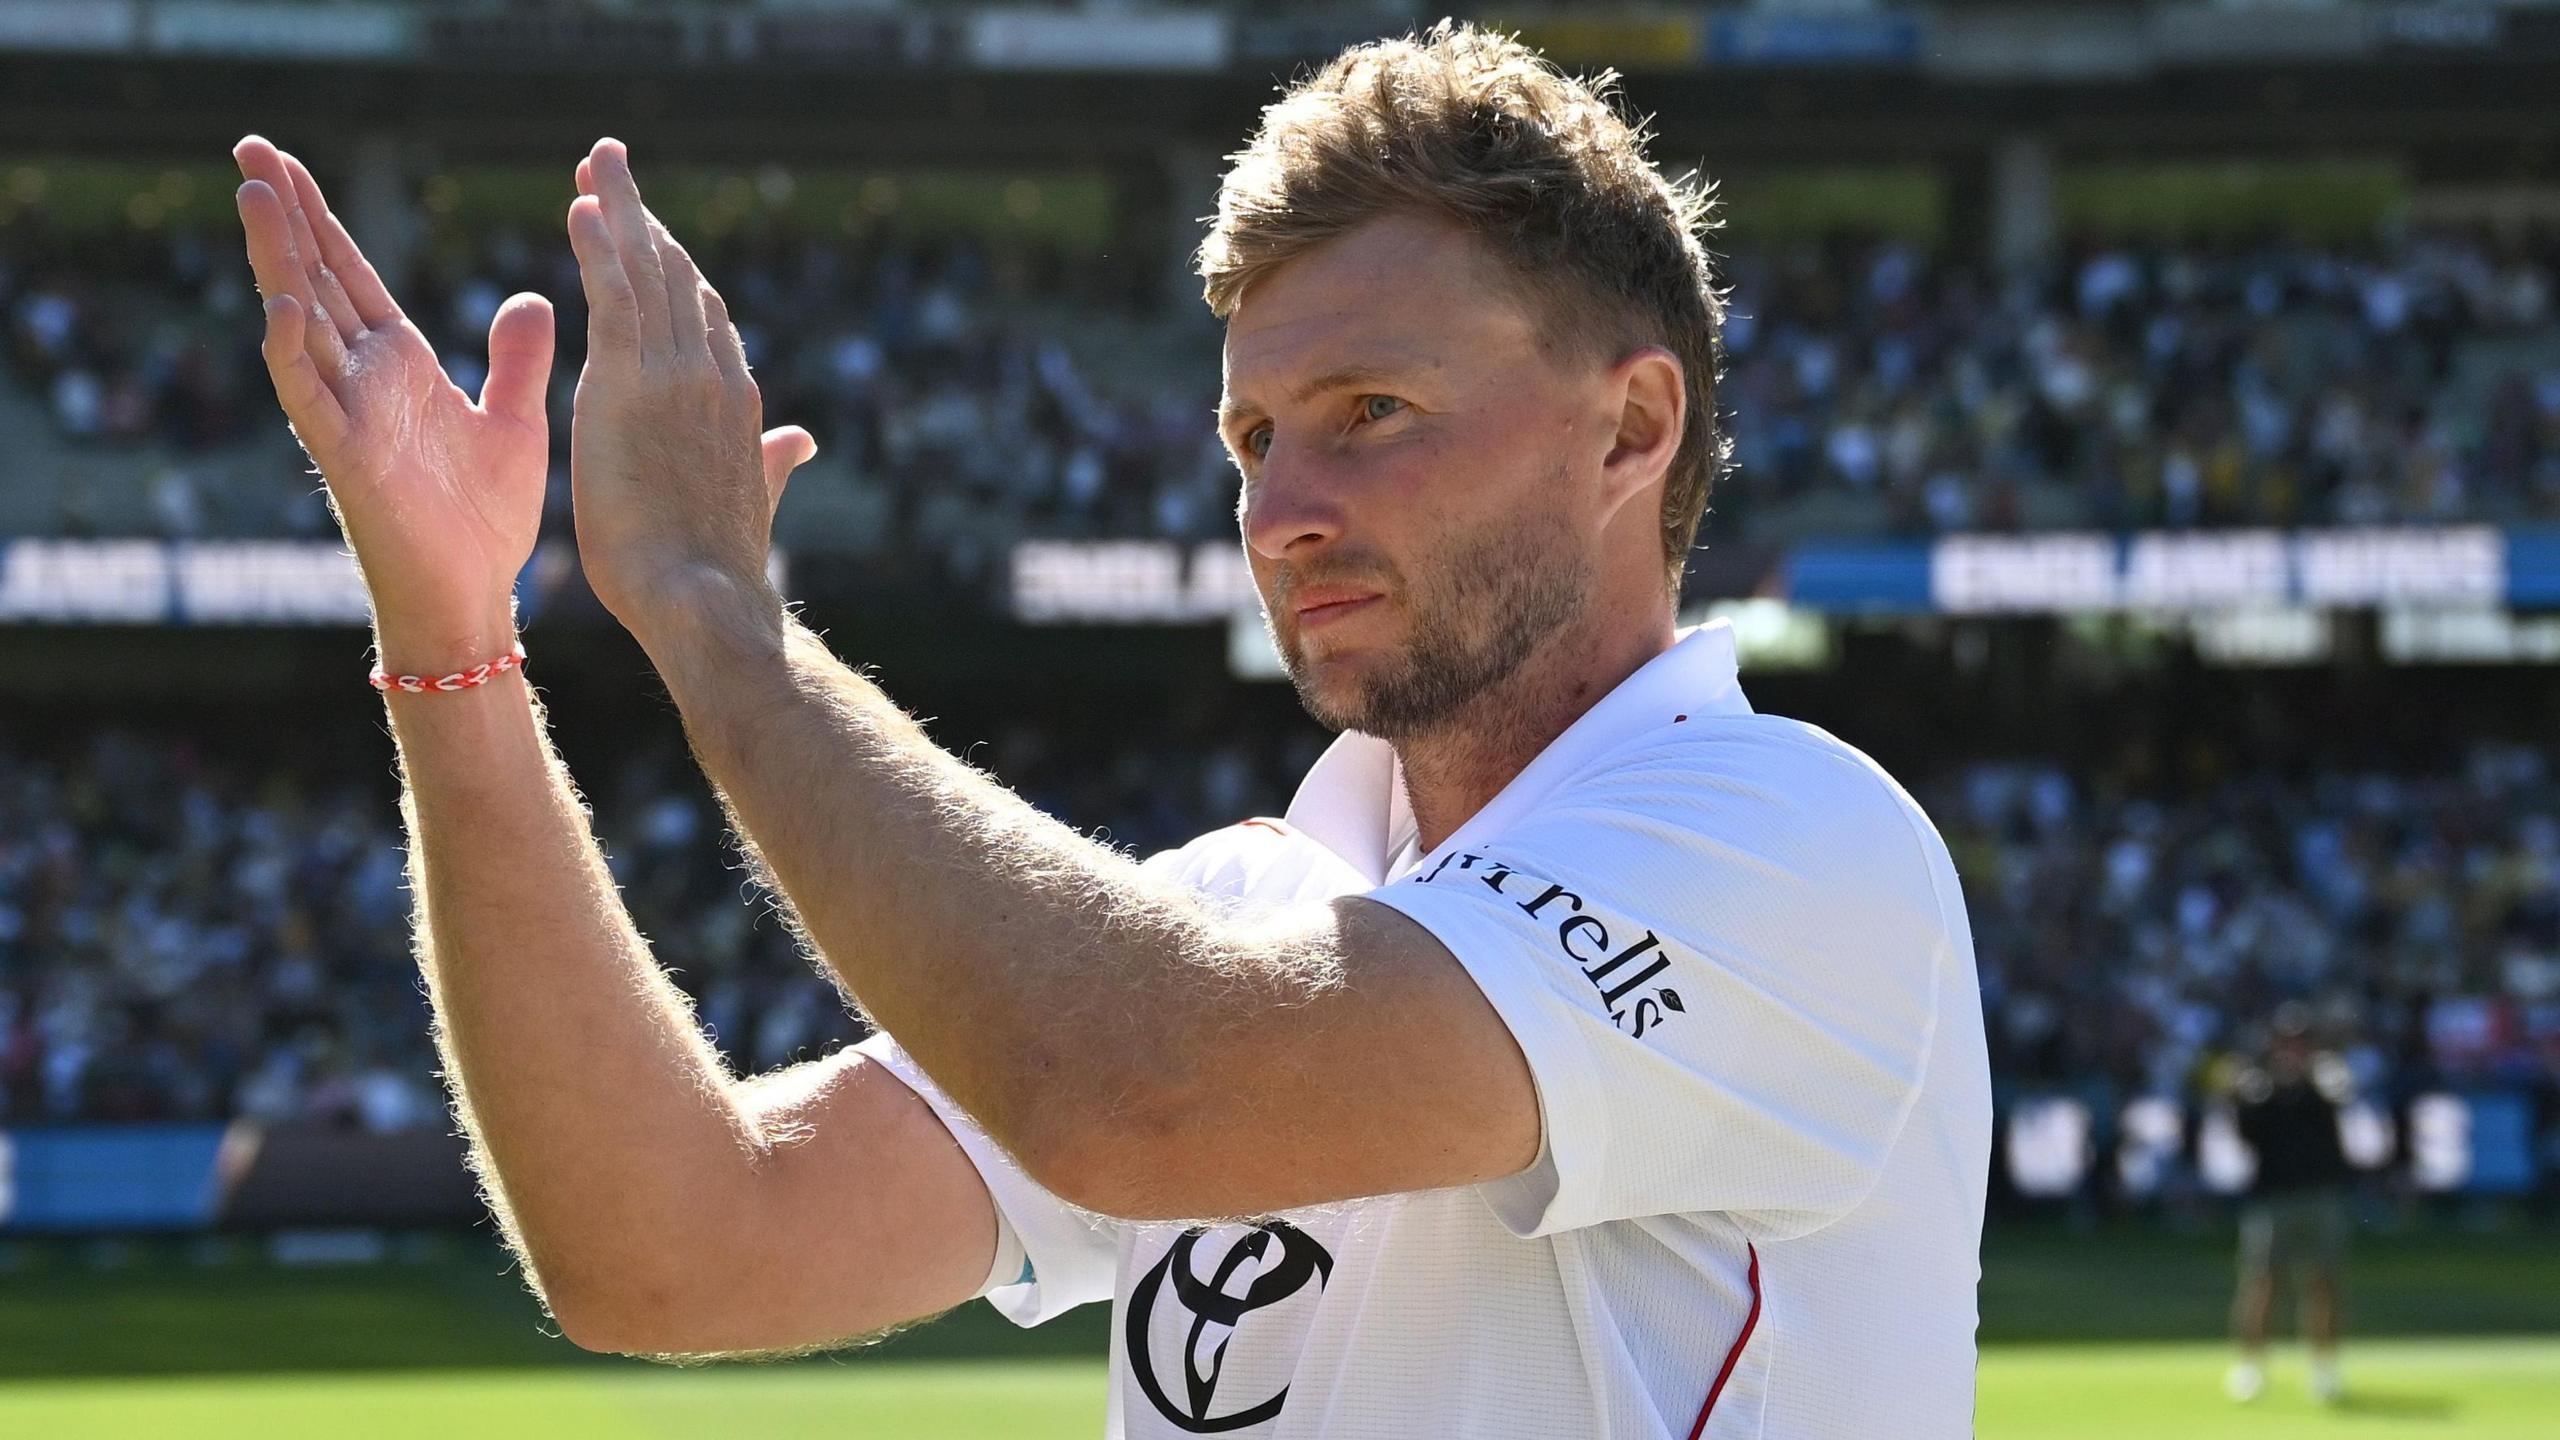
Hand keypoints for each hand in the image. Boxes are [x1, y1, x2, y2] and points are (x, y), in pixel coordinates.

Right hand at [232, 136, 552, 671]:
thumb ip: (517, 358)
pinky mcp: (347, 457)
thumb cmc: (482, 519)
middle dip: (284, 215)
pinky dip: (292, 353)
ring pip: (299, 324)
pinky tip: (283, 306)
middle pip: (314, 279)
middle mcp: (362, 380)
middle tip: (248, 146)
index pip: (350, 273)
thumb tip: (533, 296)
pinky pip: (310, 399)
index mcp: (398, 365)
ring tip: (255, 196)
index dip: (321, 218)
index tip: (287, 160)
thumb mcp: (513, 420)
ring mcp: (348, 415)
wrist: (473, 597)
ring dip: (277, 262)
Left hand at [563, 138, 815, 642]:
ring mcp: (675, 376)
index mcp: (734, 400)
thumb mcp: (752, 500)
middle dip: (643, 216)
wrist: (704, 600)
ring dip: (619, 210)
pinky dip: (599, 248)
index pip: (704, 314)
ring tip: (597, 161)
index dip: (673, 265)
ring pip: (646, 272)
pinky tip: (581, 208)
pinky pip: (614, 298)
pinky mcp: (630, 385)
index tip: (645, 227)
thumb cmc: (719, 568)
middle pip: (676, 275)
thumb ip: (773, 462)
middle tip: (611, 163)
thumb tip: (803, 440)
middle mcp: (711, 375)